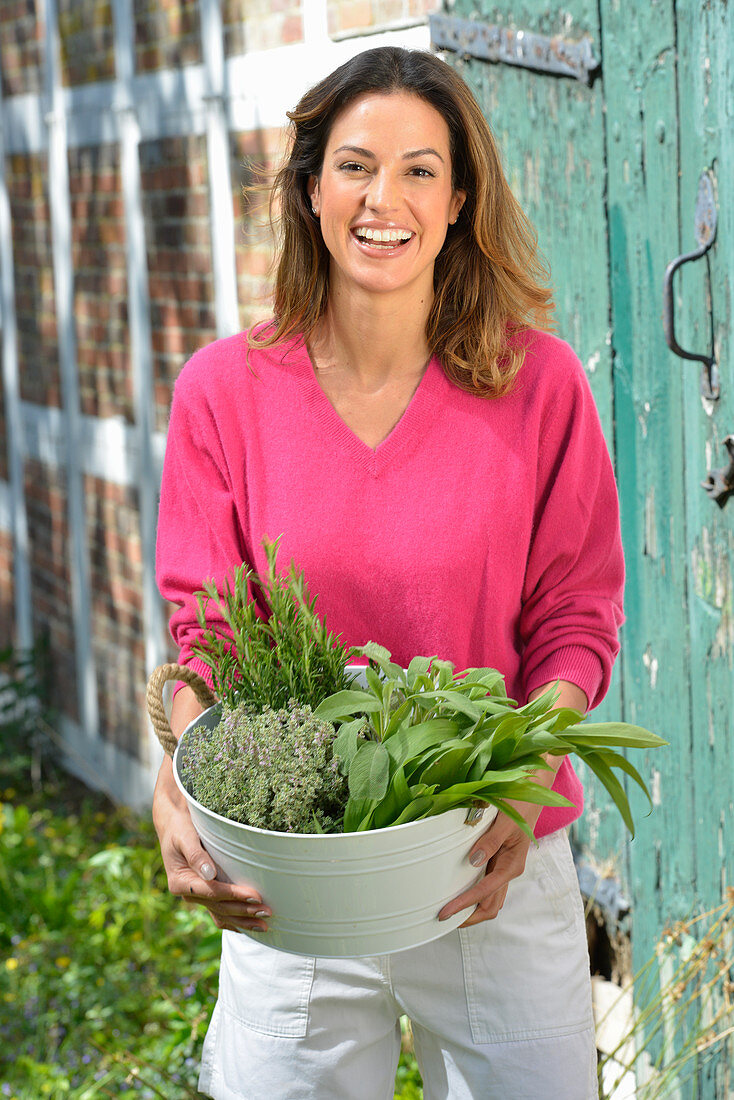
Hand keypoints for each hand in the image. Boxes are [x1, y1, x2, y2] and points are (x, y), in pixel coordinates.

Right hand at [153, 755, 270, 933]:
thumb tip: (209, 874)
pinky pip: (219, 913)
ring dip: (242, 921)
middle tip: (267, 912)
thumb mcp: (184, 836)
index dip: (234, 895)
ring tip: (264, 926)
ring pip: (221, 914)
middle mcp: (188, 894)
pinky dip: (234, 921)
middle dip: (244, 911)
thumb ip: (195, 855)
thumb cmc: (180, 828)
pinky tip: (249, 927)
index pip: (212, 892)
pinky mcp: (205, 895)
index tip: (255, 896)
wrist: (173, 826)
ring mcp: (197, 897)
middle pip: (219, 907)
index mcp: (180, 882)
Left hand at [437, 805, 538, 926]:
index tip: (446, 913)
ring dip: (472, 909)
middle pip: (490, 906)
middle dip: (469, 916)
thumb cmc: (521, 805)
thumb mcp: (505, 821)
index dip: (464, 904)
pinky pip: (488, 885)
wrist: (533, 793)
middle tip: (444, 919)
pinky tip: (461, 891)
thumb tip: (474, 861)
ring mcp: (504, 867)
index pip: (484, 892)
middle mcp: (509, 870)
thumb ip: (491, 841)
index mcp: (512, 865)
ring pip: (490, 899)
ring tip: (450, 911)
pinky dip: (475, 895)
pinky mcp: (500, 860)